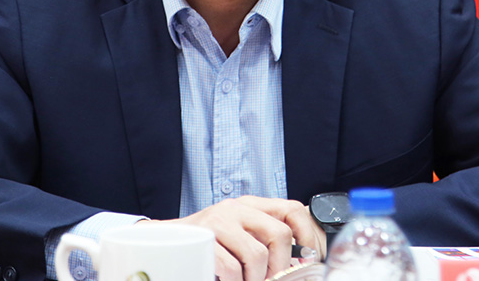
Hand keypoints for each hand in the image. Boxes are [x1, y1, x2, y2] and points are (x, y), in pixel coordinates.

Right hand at [145, 196, 325, 280]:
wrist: (167, 240)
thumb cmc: (209, 241)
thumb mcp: (240, 233)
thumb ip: (266, 240)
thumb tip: (301, 262)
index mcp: (251, 205)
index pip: (293, 210)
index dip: (309, 236)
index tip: (311, 259)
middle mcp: (237, 208)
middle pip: (279, 234)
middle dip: (281, 266)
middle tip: (271, 278)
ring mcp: (220, 222)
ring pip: (257, 256)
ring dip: (256, 278)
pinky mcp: (204, 239)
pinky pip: (232, 269)